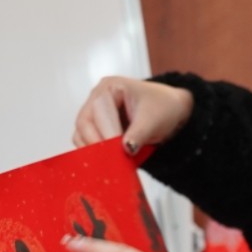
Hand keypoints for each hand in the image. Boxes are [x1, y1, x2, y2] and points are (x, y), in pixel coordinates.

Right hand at [72, 76, 195, 151]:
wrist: (170, 112)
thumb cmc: (163, 107)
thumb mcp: (154, 119)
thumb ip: (139, 134)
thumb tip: (126, 149)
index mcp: (110, 87)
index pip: (98, 111)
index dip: (105, 132)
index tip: (117, 150)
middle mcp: (97, 98)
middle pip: (84, 123)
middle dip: (96, 143)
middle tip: (110, 161)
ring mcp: (94, 114)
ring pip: (81, 134)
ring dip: (93, 151)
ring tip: (109, 164)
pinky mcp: (96, 130)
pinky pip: (87, 143)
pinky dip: (94, 154)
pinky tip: (106, 163)